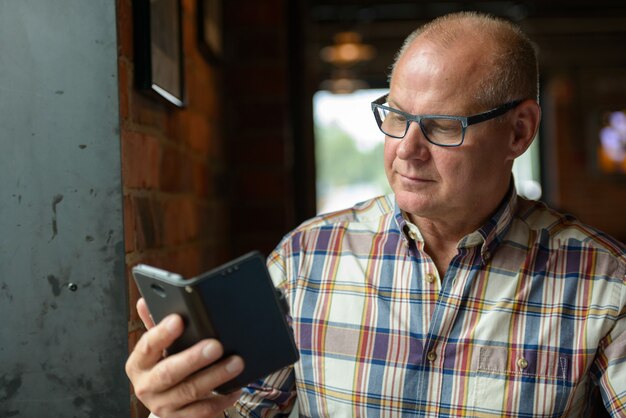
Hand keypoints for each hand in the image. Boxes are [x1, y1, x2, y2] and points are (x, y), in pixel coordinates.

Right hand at [125, 298, 244, 416]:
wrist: (165, 403)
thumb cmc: (163, 366)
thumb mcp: (156, 348)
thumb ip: (154, 325)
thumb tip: (144, 299)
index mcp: (139, 363)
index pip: (147, 346)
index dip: (162, 334)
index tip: (178, 320)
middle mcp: (147, 386)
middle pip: (169, 373)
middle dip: (193, 359)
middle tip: (216, 345)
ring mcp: (163, 406)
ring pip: (190, 391)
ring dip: (215, 376)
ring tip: (236, 363)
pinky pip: (203, 411)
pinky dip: (221, 399)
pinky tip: (235, 388)